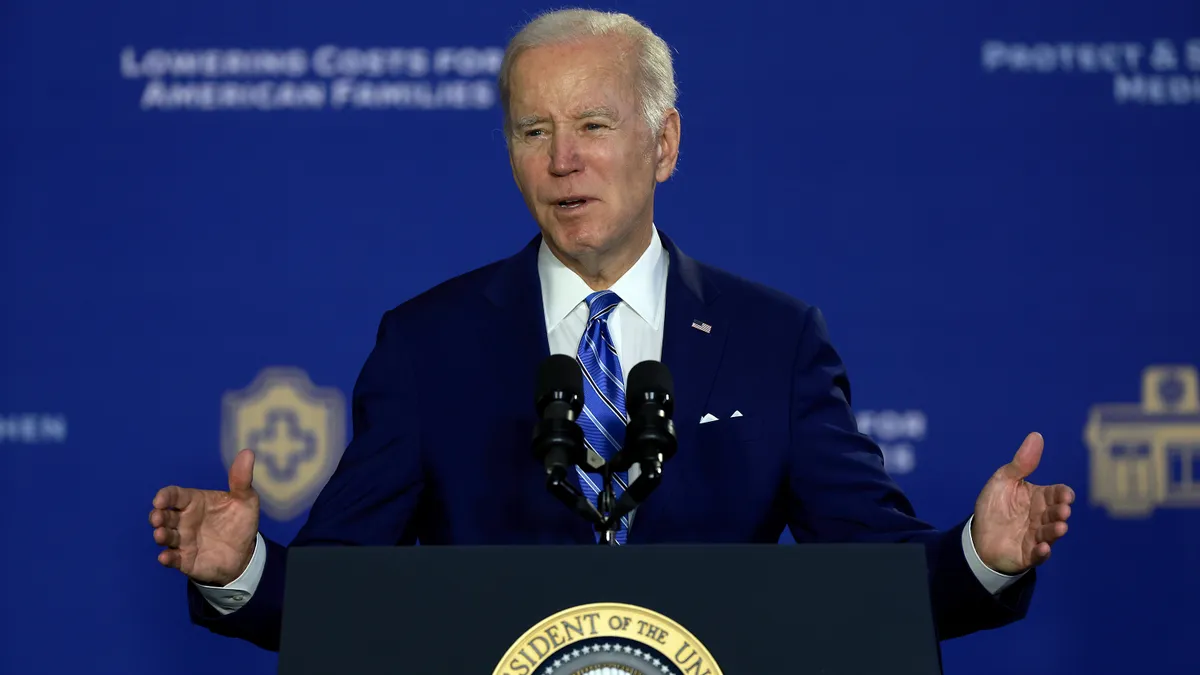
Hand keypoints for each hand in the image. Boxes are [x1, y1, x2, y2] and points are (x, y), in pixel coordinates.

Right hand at [150, 448, 260, 585]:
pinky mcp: (185, 559)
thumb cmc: (240, 521)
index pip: (175, 495)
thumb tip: (248, 452)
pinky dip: (167, 558)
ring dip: (161, 535)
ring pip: (166, 536)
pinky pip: (173, 559)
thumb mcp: (245, 499)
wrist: (245, 552)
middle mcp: (184, 520)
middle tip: (157, 517)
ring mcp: (183, 540)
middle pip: (164, 515)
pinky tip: (165, 557)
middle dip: (157, 516)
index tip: (160, 500)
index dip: (165, 496)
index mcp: (194, 502)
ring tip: (160, 535)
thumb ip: (242, 479)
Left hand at [971, 432, 1074, 574]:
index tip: (1065, 495)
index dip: (1062, 494)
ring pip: (1050, 534)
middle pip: (1056, 513)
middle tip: (1063, 510)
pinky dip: (1041, 553)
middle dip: (1060, 512)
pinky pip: (1037, 555)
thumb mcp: (1004, 480)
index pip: (1056, 494)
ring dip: (1055, 531)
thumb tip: (1036, 435)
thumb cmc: (995, 506)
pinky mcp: (1027, 554)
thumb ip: (1021, 463)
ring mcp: (1036, 537)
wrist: (978, 535)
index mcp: (1039, 498)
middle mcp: (1042, 518)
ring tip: (1060, 527)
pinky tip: (1043, 549)